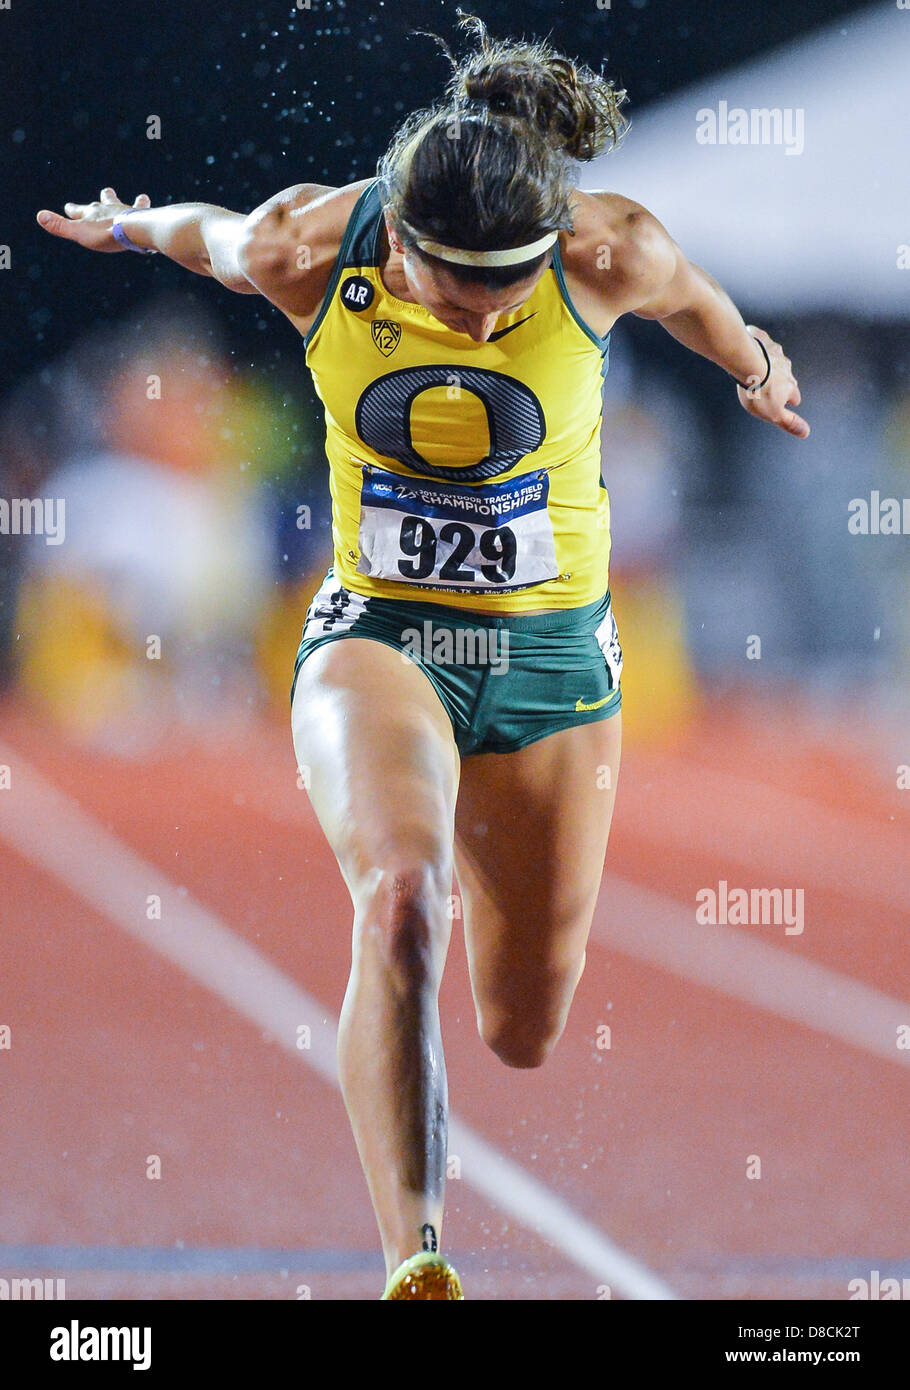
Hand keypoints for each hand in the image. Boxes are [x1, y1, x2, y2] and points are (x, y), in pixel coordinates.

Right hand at [36, 187, 151, 251]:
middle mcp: (108, 209)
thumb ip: (60, 226)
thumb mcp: (79, 232)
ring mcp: (126, 211)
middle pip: (105, 201)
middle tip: (106, 191)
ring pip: (126, 204)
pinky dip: (146, 207)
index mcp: (92, 214)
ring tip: (140, 198)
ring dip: (131, 201)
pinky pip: (144, 211)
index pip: (78, 210)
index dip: (72, 210)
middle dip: (104, 198)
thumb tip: (40, 216)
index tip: (69, 207)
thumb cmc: (105, 234)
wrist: (131, 230)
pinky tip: (151, 206)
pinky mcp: (141, 216)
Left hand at [736, 326, 809, 438]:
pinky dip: (760, 344)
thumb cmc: (758, 392)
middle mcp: (787, 369)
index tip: (790, 402)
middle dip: (782, 382)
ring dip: (771, 363)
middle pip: (787, 377)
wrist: (746, 364)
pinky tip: (753, 345)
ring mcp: (776, 353)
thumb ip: (789, 422)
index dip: (791, 400)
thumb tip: (806, 432)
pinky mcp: (763, 340)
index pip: (795, 396)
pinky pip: (763, 341)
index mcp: (790, 386)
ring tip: (761, 367)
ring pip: (776, 359)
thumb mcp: (773, 413)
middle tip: (773, 386)